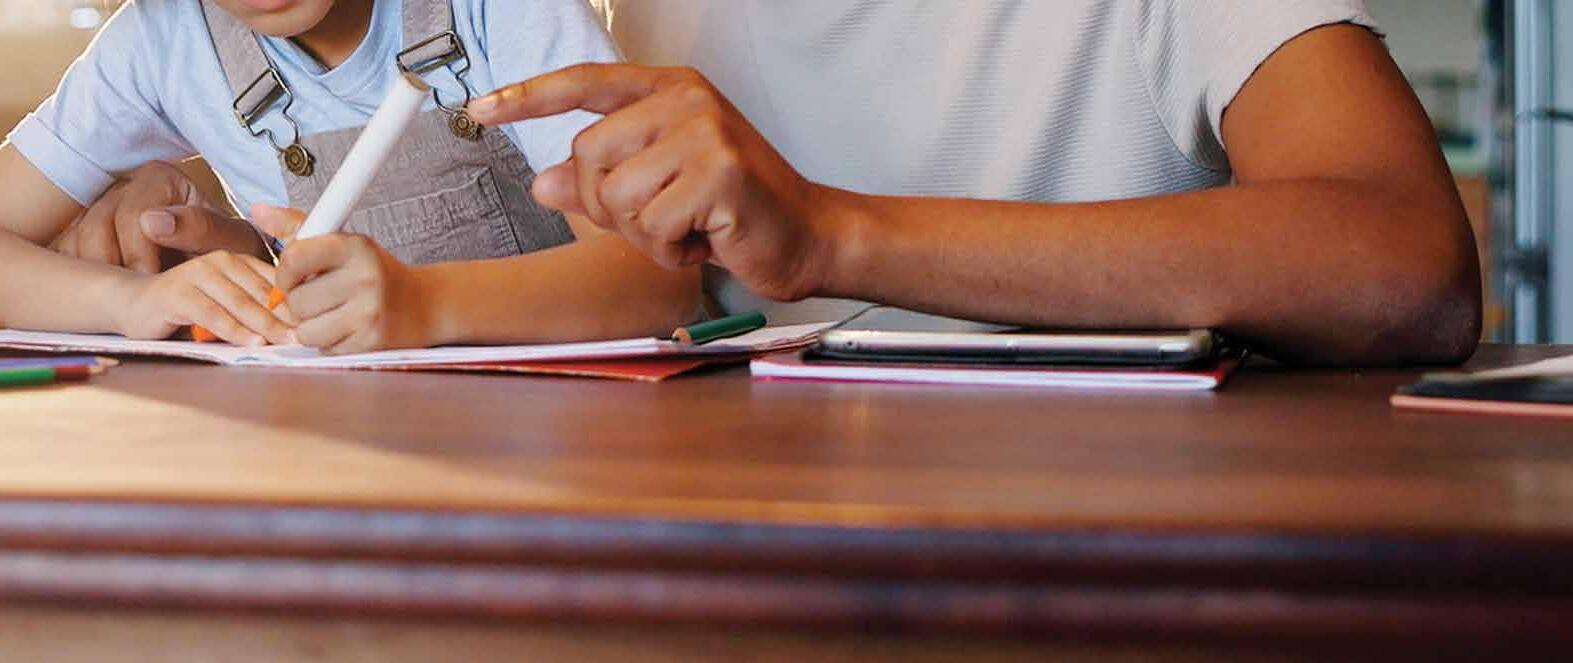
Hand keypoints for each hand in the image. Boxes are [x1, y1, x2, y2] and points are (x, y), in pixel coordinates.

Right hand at [52, 161, 265, 273]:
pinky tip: (107, 292)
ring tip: (122, 294)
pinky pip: (68, 250)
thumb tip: (153, 222)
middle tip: (133, 293)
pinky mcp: (90, 230)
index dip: (138, 254)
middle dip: (114, 265)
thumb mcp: (231, 241)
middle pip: (97, 225)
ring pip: (76, 237)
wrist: (226, 265)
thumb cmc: (231, 250)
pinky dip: (82, 273)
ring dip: (94, 271)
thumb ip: (201, 228)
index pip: (132, 215)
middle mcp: (126, 186)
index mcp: (159, 179)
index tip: (151, 281)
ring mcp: (103, 206)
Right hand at [112, 250, 294, 345]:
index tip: (320, 322)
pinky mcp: (178, 293)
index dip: (299, 303)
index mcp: (239, 261)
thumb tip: (298, 329)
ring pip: (240, 303)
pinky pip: (213, 314)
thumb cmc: (191, 306)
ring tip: (287, 341)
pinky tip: (252, 343)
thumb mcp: (229, 303)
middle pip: (262, 293)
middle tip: (309, 336)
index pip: (276, 281)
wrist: (136, 303)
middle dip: (287, 317)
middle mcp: (221, 262)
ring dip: (265, 325)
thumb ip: (256, 308)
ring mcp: (198, 274)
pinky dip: (234, 330)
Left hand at [259, 205, 436, 354]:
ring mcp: (370, 312)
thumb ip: (299, 229)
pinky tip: (348, 330)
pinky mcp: (372, 343)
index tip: (291, 279)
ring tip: (333, 316)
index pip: (295, 257)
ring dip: (312, 327)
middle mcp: (365, 278)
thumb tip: (257, 211)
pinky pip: (325, 349)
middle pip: (297, 300)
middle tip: (320, 299)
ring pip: (306, 330)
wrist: (426, 305)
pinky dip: (330, 342)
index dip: (284, 273)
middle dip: (300, 304)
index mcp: (355, 247)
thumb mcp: (344, 244)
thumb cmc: (375, 273)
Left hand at [467, 64, 844, 301]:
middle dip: (610, 206)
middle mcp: (685, 100)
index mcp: (669, 90)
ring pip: (616, 195)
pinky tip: (705, 240)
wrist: (809, 237)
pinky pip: (652, 224)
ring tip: (687, 229)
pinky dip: (671, 250)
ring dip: (643, 233)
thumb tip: (542, 181)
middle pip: (588, 156)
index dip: (528, 96)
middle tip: (658, 221)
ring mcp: (704, 131)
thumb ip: (600, 182)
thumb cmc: (737, 211)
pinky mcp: (719, 171)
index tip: (482, 106)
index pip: (583, 84)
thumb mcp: (661, 189)